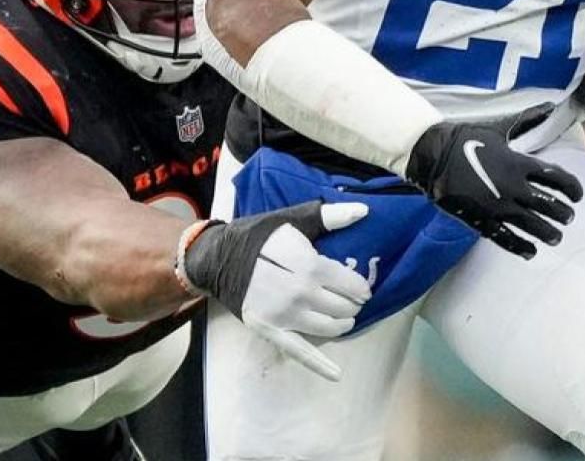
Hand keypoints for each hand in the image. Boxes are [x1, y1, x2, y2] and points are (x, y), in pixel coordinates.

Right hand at [181, 201, 372, 380]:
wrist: (219, 257)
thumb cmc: (260, 236)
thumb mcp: (295, 220)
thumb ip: (331, 216)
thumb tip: (365, 211)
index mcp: (311, 266)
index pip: (351, 286)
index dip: (360, 288)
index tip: (362, 288)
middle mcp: (301, 295)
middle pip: (344, 309)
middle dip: (352, 305)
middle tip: (350, 300)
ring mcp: (285, 316)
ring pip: (329, 329)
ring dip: (341, 324)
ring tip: (342, 318)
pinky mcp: (270, 330)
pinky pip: (299, 352)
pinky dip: (319, 365)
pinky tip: (336, 374)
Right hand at [405, 109, 584, 259]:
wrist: (433, 155)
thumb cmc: (466, 138)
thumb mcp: (500, 128)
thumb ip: (527, 120)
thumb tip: (550, 106)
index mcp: (519, 163)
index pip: (557, 178)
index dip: (573, 189)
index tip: (578, 196)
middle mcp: (513, 186)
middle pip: (549, 205)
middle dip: (563, 214)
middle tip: (568, 217)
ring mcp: (497, 206)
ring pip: (532, 225)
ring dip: (548, 233)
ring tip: (556, 237)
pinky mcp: (481, 220)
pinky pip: (506, 238)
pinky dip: (521, 247)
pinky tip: (531, 252)